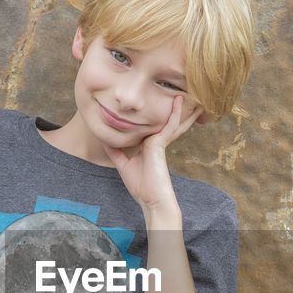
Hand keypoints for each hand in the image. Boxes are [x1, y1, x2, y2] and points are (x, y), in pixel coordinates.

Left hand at [105, 95, 201, 214]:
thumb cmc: (141, 187)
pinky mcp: (161, 144)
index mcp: (149, 145)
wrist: (151, 201)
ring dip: (180, 107)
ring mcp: (160, 142)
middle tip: (183, 94)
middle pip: (167, 121)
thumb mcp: (123, 166)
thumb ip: (116, 152)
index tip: (156, 100)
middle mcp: (157, 141)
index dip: (155, 114)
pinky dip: (174, 113)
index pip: (153, 126)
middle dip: (175, 109)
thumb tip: (106, 140)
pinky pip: (170, 125)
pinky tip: (178, 101)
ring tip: (187, 92)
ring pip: (172, 120)